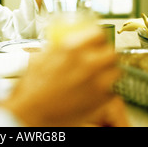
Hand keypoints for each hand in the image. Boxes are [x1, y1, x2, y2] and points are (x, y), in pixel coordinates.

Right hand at [0, 28, 120, 126]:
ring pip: (115, 72)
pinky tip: (93, 92)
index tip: (95, 40)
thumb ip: (57, 49)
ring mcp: (97, 84)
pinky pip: (111, 92)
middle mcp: (88, 64)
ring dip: (108, 71)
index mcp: (72, 49)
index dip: (97, 37)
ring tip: (98, 75)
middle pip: (111, 53)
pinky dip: (105, 91)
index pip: (98, 34)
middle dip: (105, 54)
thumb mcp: (41, 59)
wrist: (31, 113)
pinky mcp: (100, 102)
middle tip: (98, 57)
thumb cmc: (32, 89)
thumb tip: (62, 45)